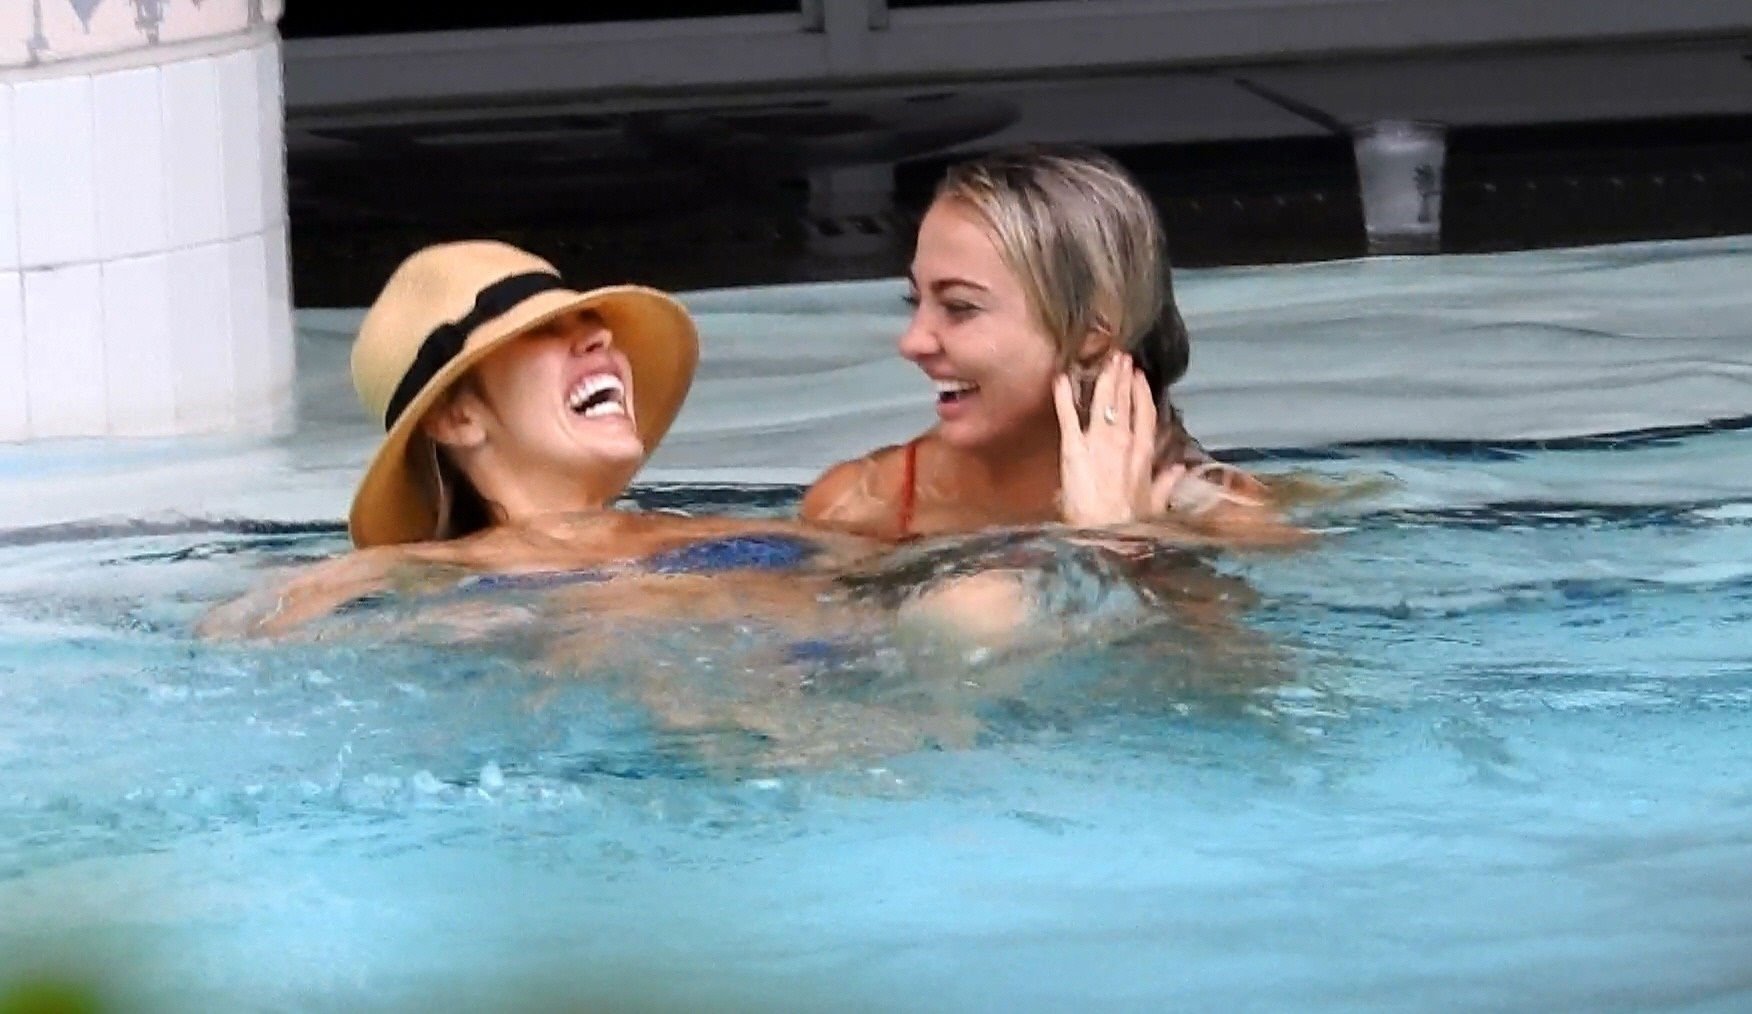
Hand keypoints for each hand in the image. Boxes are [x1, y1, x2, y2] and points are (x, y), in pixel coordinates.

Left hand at [1054, 353, 1182, 525]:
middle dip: (1122, 377)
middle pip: (1124, 402)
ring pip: (1103, 402)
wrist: (1102, 533)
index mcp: (1143, 454)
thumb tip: (1179, 469)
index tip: (1139, 375)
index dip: (1142, 393)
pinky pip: (1069, 418)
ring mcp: (1097, 442)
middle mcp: (1123, 442)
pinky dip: (1064, 397)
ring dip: (1104, 379)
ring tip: (1104, 360)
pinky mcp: (1073, 449)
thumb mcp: (1154, 506)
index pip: (1145, 415)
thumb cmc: (1128, 524)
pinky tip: (1061, 379)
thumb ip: (1166, 484)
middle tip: (1120, 356)